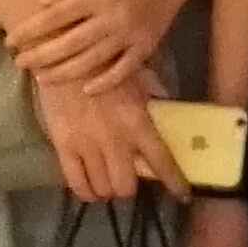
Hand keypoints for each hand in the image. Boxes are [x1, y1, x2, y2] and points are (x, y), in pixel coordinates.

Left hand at [11, 0, 194, 93]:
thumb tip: (42, 5)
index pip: (55, 16)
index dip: (31, 30)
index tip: (11, 41)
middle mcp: (110, 18)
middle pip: (69, 43)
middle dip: (41, 55)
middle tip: (19, 63)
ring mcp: (129, 36)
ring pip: (92, 61)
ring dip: (64, 72)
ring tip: (42, 78)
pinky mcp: (145, 48)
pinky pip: (123, 71)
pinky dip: (105, 83)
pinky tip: (86, 90)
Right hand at [35, 72, 188, 204]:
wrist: (64, 50)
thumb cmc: (104, 59)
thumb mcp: (139, 75)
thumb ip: (155, 96)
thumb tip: (170, 109)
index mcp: (138, 121)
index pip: (162, 162)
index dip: (175, 183)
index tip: (183, 196)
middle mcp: (115, 140)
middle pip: (126, 186)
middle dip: (128, 186)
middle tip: (126, 176)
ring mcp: (87, 145)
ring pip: (103, 189)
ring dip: (107, 189)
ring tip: (107, 180)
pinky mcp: (63, 145)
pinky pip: (76, 183)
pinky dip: (85, 191)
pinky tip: (90, 187)